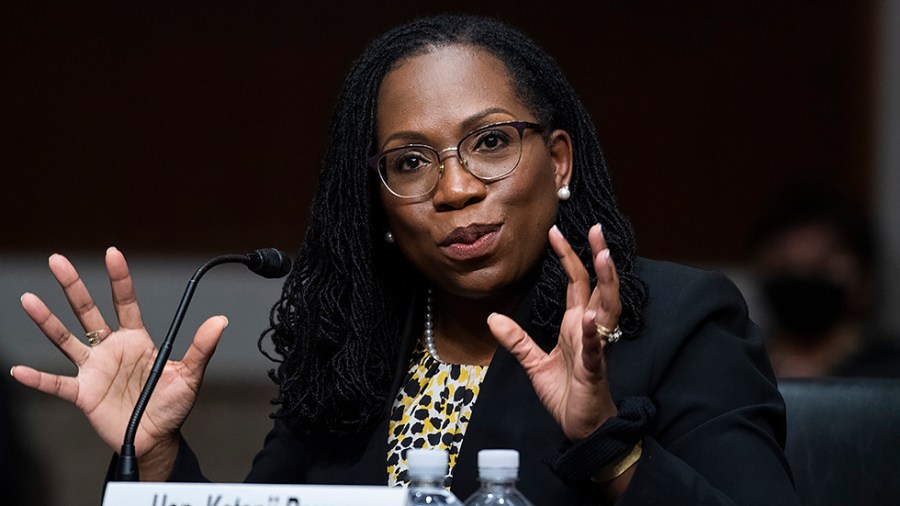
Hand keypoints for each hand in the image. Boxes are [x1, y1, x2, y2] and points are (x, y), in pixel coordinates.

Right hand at [10, 247, 226, 478]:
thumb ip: (201, 348)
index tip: (112, 253)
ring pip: (66, 340)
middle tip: (58, 261)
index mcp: (137, 340)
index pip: (125, 302)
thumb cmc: (172, 405)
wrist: (156, 438)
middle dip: (73, 286)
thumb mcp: (190, 375)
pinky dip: (38, 379)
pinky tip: (19, 370)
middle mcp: (111, 349)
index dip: (119, 278)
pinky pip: (56, 384)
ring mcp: (94, 369)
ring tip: (29, 301)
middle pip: (88, 312)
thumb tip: (220, 321)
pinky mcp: (83, 393)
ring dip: (48, 322)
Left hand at [487, 224, 619, 439]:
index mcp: (575, 325)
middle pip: (597, 287)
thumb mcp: (534, 363)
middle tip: (597, 230)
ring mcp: (594, 348)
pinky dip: (593, 334)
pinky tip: (591, 317)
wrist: (581, 426)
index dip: (568, 257)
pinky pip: (595, 349)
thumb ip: (517, 340)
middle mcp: (589, 330)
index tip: (556, 232)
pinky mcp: (593, 371)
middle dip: (598, 257)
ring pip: (607, 309)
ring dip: (607, 283)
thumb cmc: (566, 393)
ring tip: (604, 258)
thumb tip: (493, 317)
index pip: (575, 284)